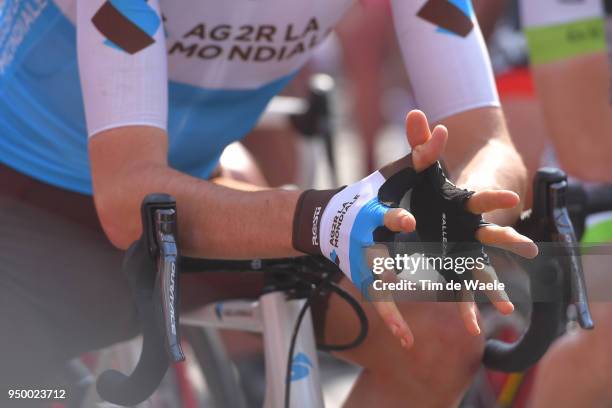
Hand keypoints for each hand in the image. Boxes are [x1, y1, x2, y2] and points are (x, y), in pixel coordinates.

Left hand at [372, 110, 537, 347]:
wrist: (431, 209)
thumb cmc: (432, 187)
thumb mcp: (421, 167)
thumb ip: (419, 142)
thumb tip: (415, 113)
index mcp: (465, 204)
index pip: (483, 198)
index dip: (495, 197)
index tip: (510, 197)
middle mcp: (471, 229)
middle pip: (494, 235)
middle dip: (509, 241)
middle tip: (527, 249)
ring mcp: (463, 250)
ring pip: (482, 269)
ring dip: (494, 287)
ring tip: (506, 307)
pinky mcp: (451, 267)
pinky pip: (460, 289)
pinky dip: (467, 307)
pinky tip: (475, 329)